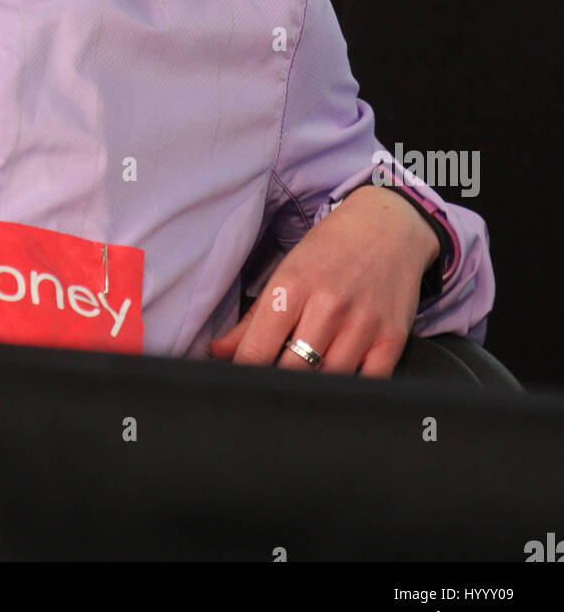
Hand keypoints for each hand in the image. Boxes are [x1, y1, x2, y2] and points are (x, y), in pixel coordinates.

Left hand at [208, 184, 440, 375]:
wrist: (388, 225)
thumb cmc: (332, 248)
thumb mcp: (287, 271)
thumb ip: (253, 319)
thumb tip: (219, 352)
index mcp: (293, 286)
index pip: (258, 351)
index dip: (246, 372)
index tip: (243, 381)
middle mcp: (328, 306)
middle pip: (293, 371)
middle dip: (279, 381)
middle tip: (274, 382)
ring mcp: (363, 324)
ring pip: (329, 381)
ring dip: (316, 384)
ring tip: (309, 374)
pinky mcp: (392, 338)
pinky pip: (367, 383)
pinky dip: (350, 386)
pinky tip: (341, 376)